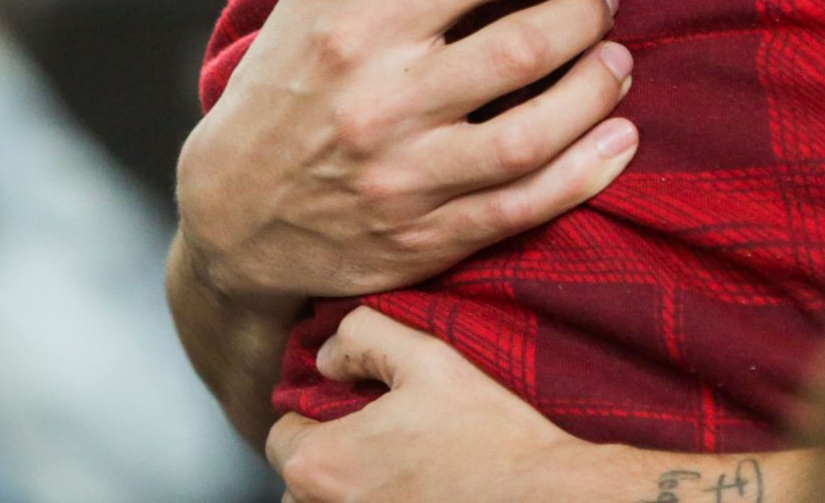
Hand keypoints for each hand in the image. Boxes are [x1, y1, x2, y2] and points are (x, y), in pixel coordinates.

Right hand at [176, 0, 640, 307]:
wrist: (232, 217)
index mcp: (355, 30)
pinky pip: (523, 208)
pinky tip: (620, 137)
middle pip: (520, 49)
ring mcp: (404, 181)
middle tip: (602, 1)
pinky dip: (586, 172)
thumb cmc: (286, 82)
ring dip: (596, 90)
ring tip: (619, 62)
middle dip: (583, 15)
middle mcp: (380, 105)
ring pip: (531, 134)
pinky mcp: (423, 243)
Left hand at [268, 309, 596, 502]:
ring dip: (351, 488)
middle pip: (302, 480)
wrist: (542, 496)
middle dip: (332, 456)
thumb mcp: (427, 357)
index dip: (317, 412)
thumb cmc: (487, 435)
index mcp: (320, 463)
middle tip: (384, 437)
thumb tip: (327, 356)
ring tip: (404, 466)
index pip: (282, 435)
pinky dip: (377, 502)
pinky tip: (420, 489)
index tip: (358, 407)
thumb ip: (363, 337)